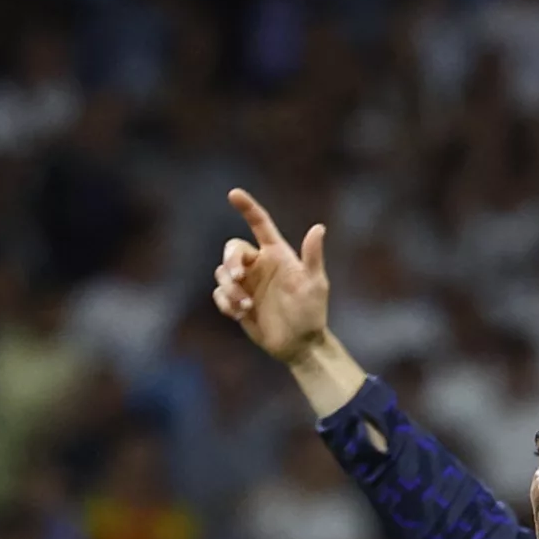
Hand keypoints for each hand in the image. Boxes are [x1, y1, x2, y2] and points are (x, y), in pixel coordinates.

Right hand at [213, 187, 330, 361]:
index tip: (234, 194)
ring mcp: (246, 283)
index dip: (247, 208)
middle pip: (232, 249)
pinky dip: (225, 302)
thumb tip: (319, 227)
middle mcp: (259, 265)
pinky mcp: (236, 301)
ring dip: (229, 288)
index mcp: (277, 255)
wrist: (300, 344)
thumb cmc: (312, 313)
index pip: (259, 224)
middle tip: (239, 277)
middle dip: (230, 260)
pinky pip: (219, 294)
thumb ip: (313, 257)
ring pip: (221, 273)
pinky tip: (240, 313)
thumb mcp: (315, 284)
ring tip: (246, 305)